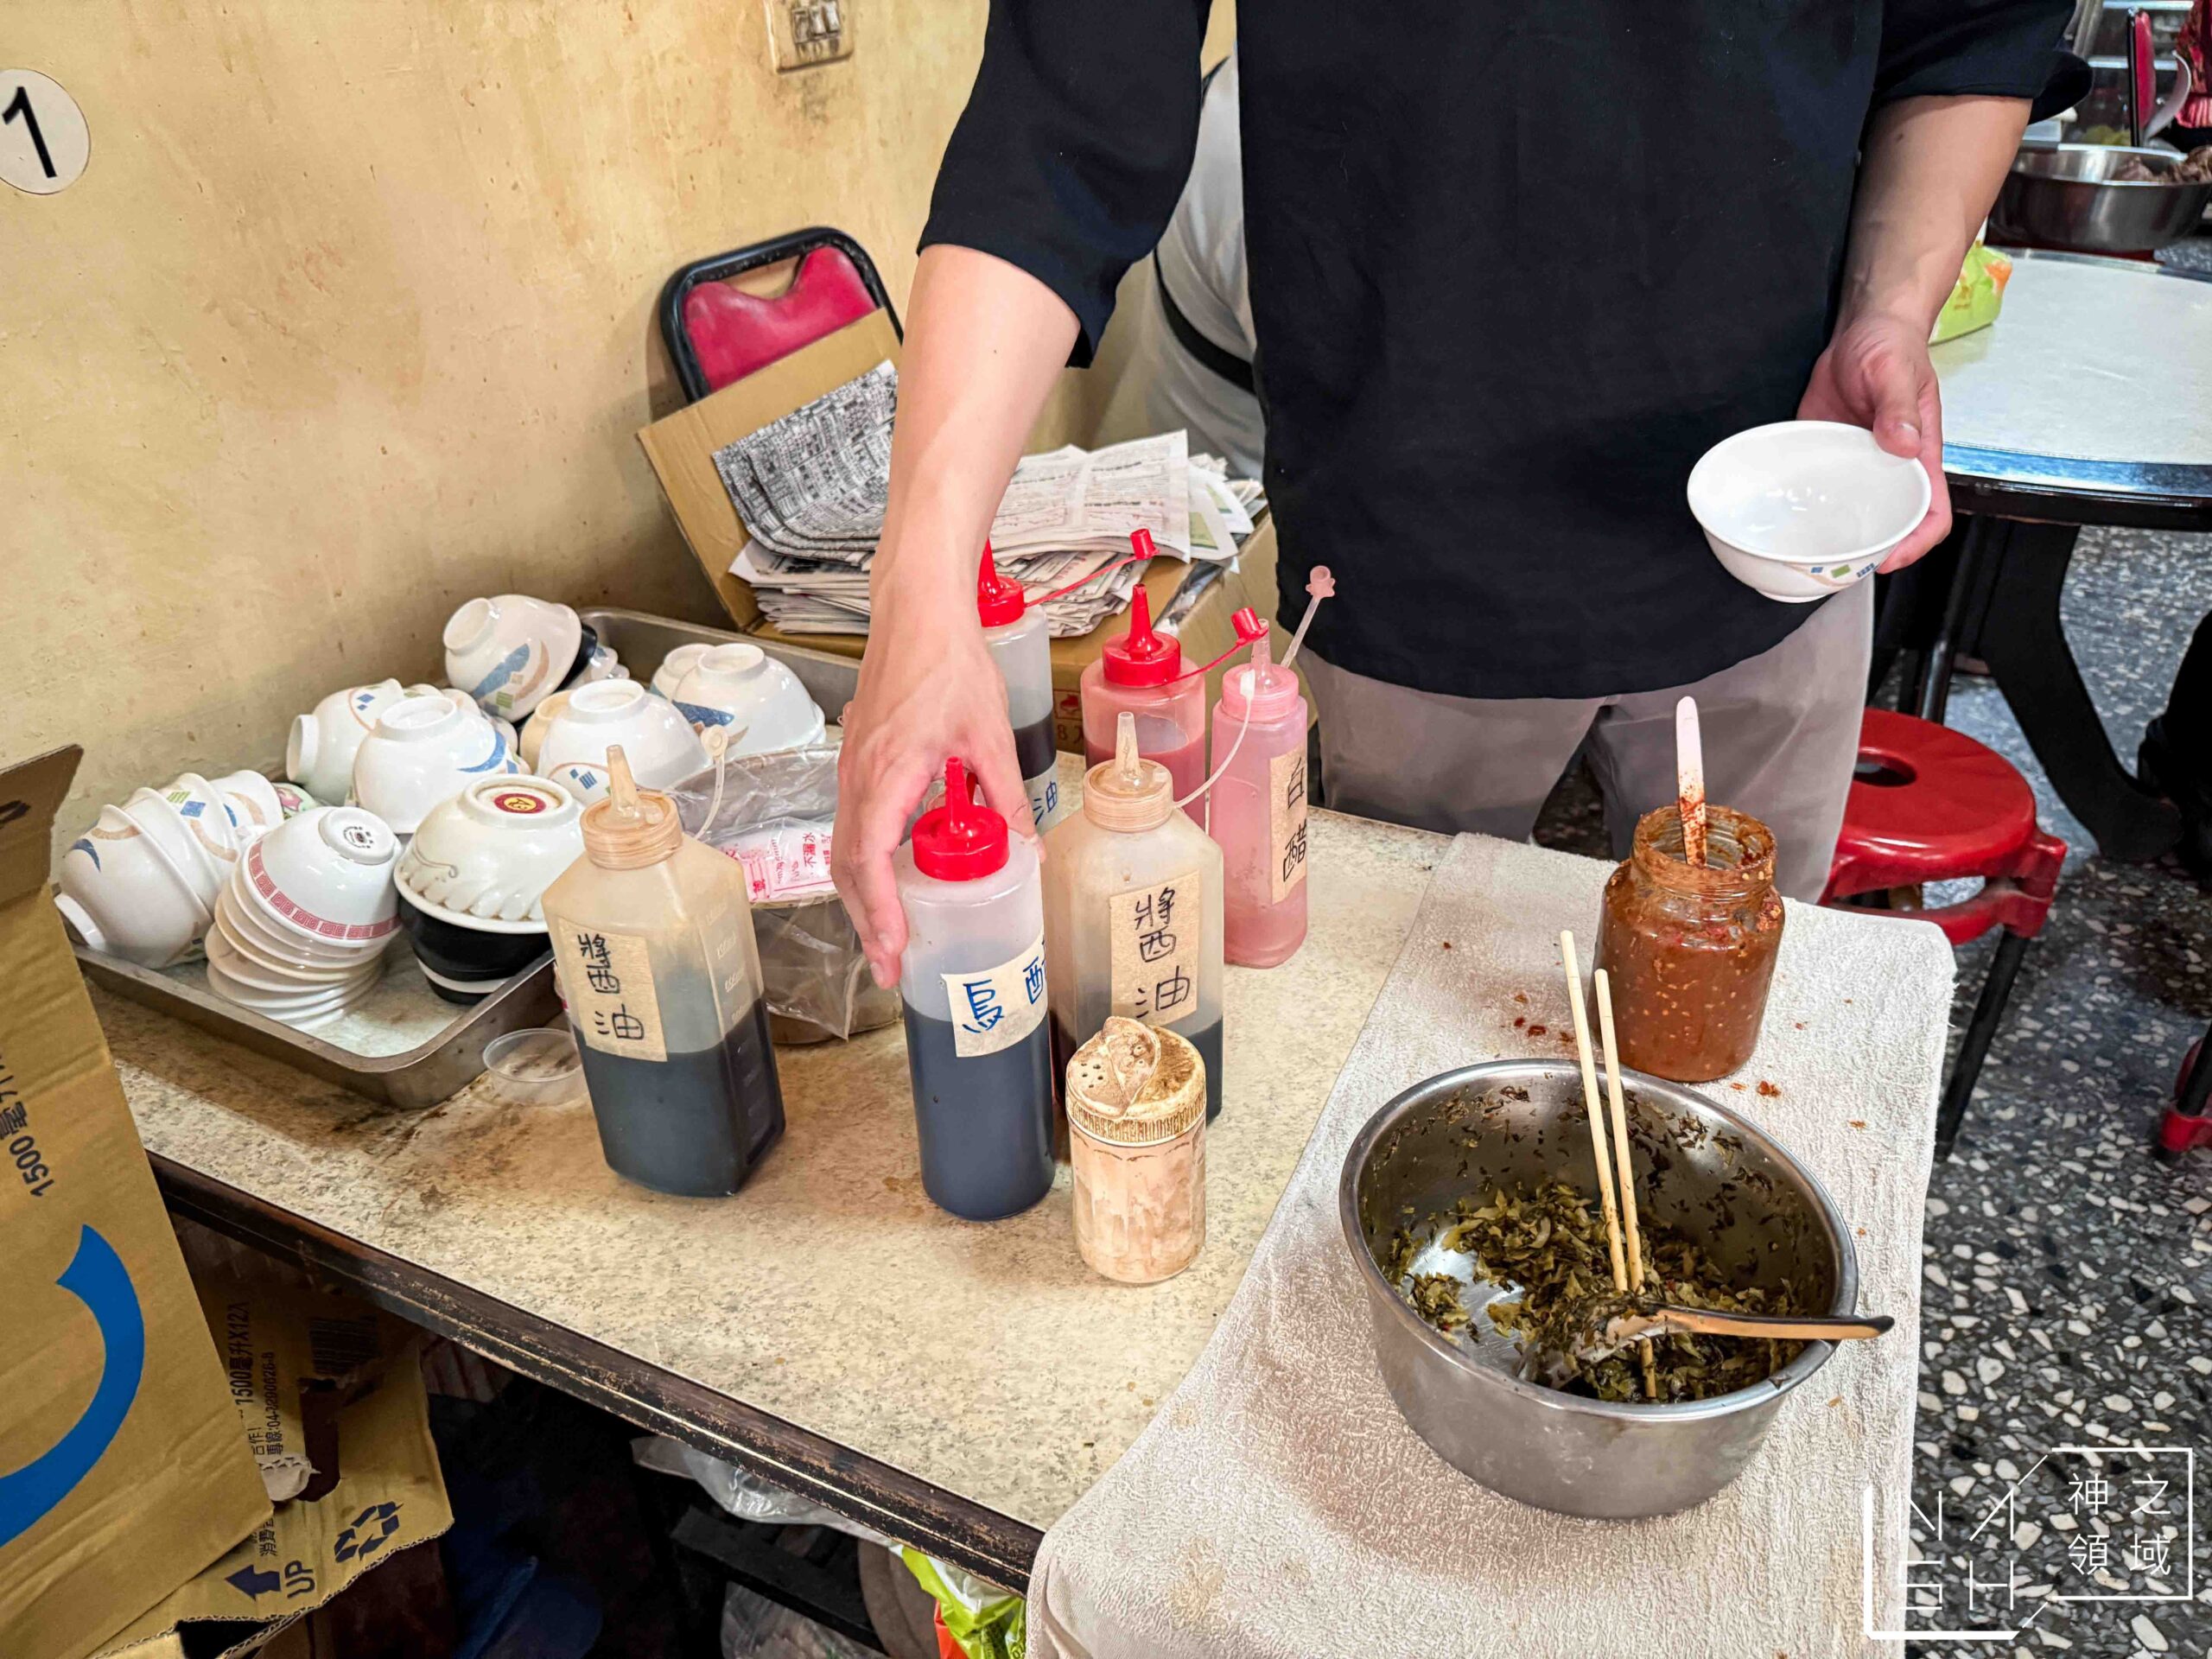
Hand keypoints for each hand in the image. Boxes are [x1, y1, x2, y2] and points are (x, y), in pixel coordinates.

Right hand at [832, 579, 1034, 988]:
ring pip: (845, 848)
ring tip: (885, 938)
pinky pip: (852, 825)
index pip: (870, 862)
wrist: (917, 613)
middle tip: (888, 968)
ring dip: (862, 898)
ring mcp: (853, 770)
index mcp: (886, 776)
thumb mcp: (989, 736)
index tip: (893, 949)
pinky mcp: (859, 761)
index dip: (879, 913)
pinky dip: (864, 864)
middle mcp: (859, 778)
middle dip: (866, 923)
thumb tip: (1032, 851)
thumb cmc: (948, 663)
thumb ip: (1007, 798)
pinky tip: (887, 881)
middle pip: (848, 867)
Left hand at [1797, 311, 1950, 572]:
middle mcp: (1890, 466)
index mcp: (1919, 455)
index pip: (1930, 514)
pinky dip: (1808, 504)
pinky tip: (1788, 514)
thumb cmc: (1891, 346)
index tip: (1890, 558)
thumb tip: (1902, 444)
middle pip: (1889, 524)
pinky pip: (1821, 487)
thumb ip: (1899, 408)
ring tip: (1807, 552)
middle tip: (1838, 566)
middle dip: (1870, 552)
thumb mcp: (1895, 372)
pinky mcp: (1829, 454)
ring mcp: (1858, 464)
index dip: (1915, 543)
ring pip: (1851, 511)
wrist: (1862, 327)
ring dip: (1834, 533)